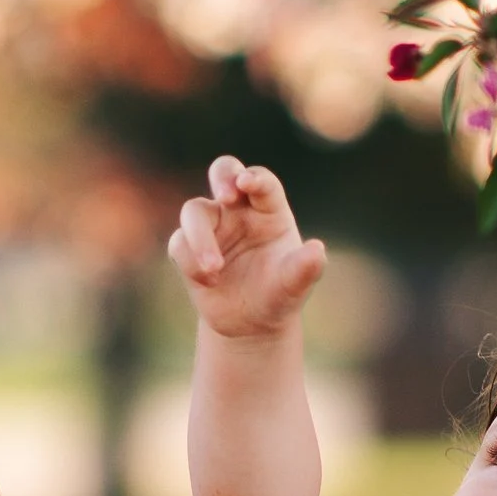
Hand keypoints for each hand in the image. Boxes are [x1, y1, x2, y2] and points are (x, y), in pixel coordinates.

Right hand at [168, 156, 325, 341]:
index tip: (247, 184)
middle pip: (224, 171)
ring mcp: (211, 227)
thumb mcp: (295, 285)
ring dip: (200, 237)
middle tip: (225, 196)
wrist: (252, 323)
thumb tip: (316, 251)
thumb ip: (306, 268)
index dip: (255, 179)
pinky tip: (210, 282)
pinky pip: (180, 244)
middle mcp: (238, 210)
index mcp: (269, 209)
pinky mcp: (188, 248)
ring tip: (214, 268)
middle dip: (222, 177)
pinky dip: (190, 262)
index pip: (261, 182)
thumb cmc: (278, 294)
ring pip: (193, 211)